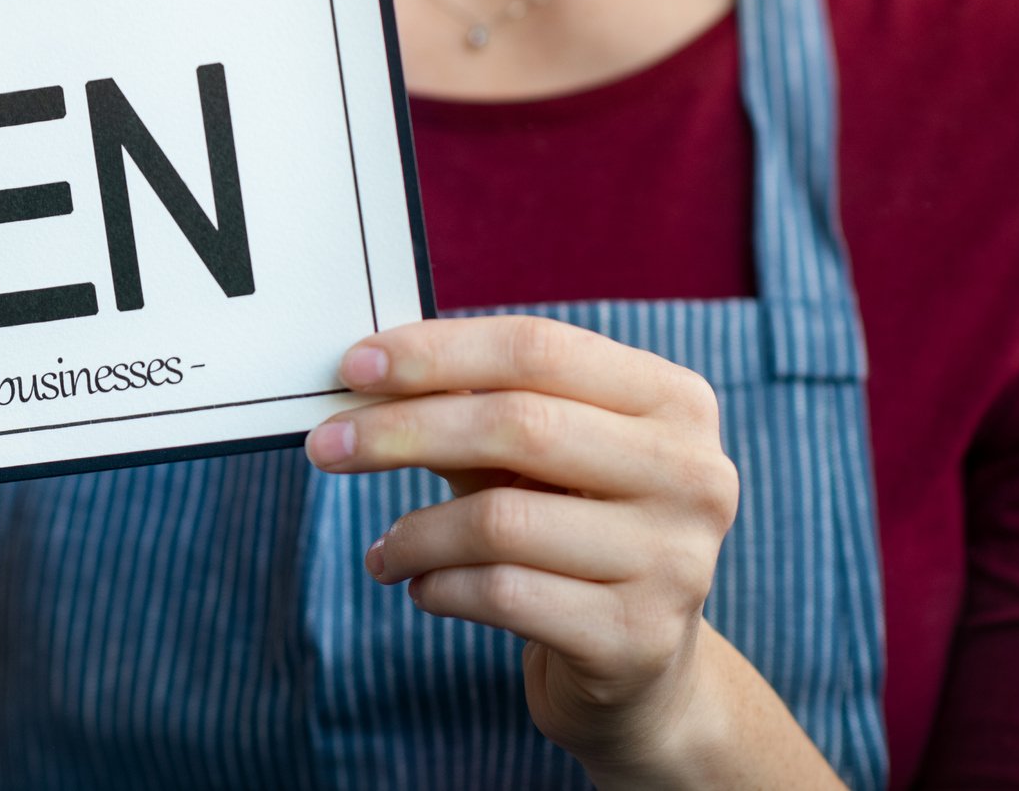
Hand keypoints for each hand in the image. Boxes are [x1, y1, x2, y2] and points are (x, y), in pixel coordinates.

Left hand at [304, 315, 829, 786]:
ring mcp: (676, 560)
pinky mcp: (637, 638)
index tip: (353, 367)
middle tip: (325, 447)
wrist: (639, 668)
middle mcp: (693, 473)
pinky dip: (438, 586)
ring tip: (385, 549)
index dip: (437, 352)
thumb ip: (473, 403)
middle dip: (402, 431)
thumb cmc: (570, 529)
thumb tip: (363, 370)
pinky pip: (503, 594)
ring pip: (501, 520)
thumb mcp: (536, 457)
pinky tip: (421, 587)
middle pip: (518, 424)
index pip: (538, 349)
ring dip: (414, 532)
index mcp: (673, 401)